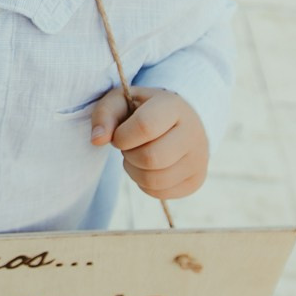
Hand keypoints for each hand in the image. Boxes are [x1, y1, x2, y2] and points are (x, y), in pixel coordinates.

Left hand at [89, 87, 208, 200]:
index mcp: (174, 107)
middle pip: (150, 158)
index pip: (145, 127)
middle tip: (129, 147)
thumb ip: (105, 114)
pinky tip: (148, 168)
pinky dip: (144, 184)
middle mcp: (193, 133)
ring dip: (134, 171)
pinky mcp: (195, 180)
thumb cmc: (143, 110)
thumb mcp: (122, 101)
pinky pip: (160, 193)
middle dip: (129, 156)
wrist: (178, 121)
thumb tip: (97, 140)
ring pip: (154, 180)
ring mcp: (198, 159)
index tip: (119, 135)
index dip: (122, 136)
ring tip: (137, 156)